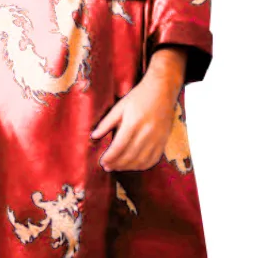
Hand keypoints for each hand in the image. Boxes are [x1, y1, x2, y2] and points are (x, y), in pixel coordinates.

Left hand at [90, 47, 186, 171]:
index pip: (119, 146)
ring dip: (128, 167)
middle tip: (107, 167)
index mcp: (133, 123)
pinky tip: (133, 165)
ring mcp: (157, 138)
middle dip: (116, 164)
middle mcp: (147, 132)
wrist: (162, 90)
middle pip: (130, 156)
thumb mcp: (120, 106)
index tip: (102, 162)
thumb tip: (93, 136)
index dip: (109, 157)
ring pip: (141, 160)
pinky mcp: (164, 140)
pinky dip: (142, 166)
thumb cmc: (139, 97)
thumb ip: (107, 122)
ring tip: (117, 167)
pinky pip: (153, 159)